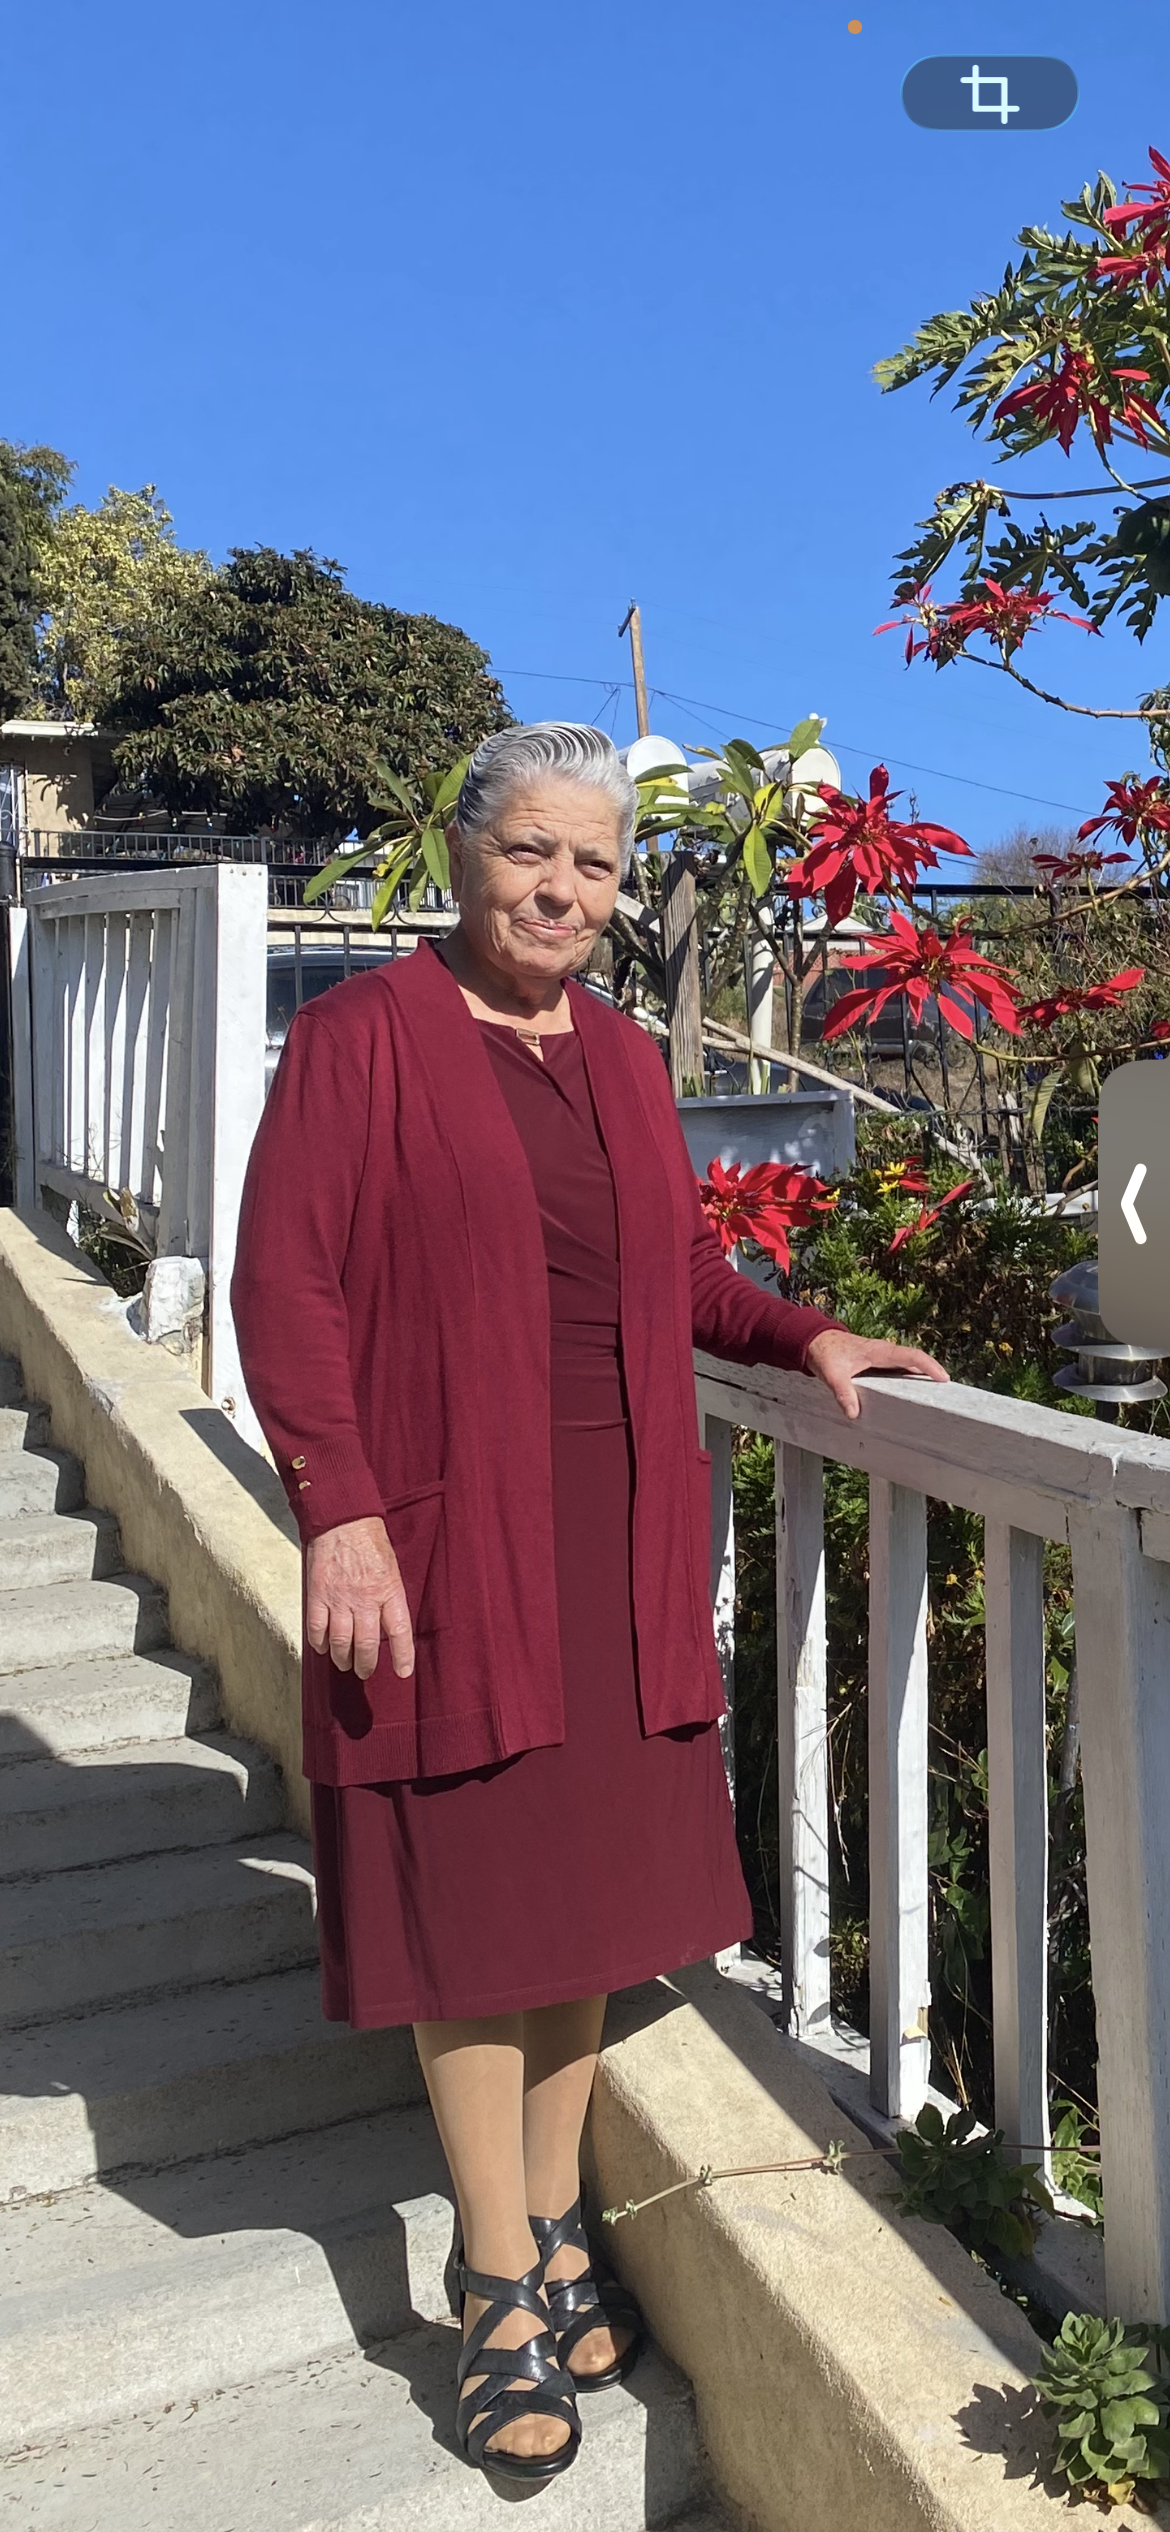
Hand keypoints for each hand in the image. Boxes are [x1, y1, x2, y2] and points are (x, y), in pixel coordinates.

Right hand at [305, 1516, 414, 1680]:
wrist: (343, 1519)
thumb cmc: (370, 1542)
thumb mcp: (392, 1568)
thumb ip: (390, 1596)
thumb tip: (388, 1625)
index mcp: (389, 1591)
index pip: (399, 1632)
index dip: (402, 1656)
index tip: (403, 1673)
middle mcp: (365, 1599)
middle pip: (367, 1644)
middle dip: (367, 1664)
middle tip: (365, 1672)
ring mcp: (339, 1599)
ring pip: (341, 1642)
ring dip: (343, 1658)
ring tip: (345, 1664)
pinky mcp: (318, 1595)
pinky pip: (317, 1629)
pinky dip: (320, 1643)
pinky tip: (323, 1647)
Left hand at [804, 1328, 947, 1423]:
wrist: (814, 1340)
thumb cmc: (825, 1352)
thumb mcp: (832, 1374)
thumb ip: (842, 1393)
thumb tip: (853, 1413)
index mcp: (879, 1351)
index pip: (911, 1356)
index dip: (929, 1366)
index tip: (944, 1378)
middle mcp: (885, 1351)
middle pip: (915, 1361)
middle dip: (932, 1373)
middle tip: (948, 1392)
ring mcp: (882, 1356)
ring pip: (908, 1365)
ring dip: (922, 1377)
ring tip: (935, 1395)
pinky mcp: (877, 1362)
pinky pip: (898, 1369)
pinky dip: (909, 1378)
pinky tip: (911, 1393)